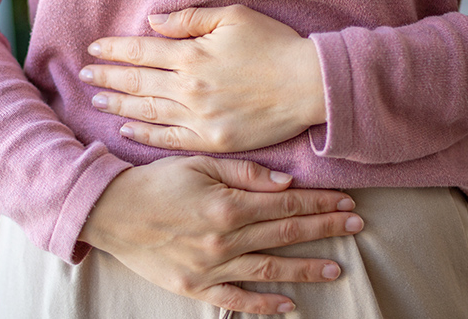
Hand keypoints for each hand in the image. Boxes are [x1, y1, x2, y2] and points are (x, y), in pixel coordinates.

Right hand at [78, 155, 363, 314]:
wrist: (110, 211)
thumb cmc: (155, 182)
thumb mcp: (198, 164)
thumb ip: (245, 174)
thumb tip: (286, 183)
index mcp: (228, 205)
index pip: (287, 204)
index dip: (320, 203)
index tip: (347, 202)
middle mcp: (225, 240)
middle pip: (286, 233)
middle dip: (326, 228)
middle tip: (357, 226)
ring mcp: (211, 267)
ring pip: (270, 270)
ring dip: (307, 268)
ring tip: (338, 268)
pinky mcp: (195, 287)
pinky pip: (236, 300)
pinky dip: (264, 305)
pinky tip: (289, 305)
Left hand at [80, 5, 325, 152]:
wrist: (310, 85)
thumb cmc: (275, 45)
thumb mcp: (234, 17)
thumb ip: (190, 19)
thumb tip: (153, 21)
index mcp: (192, 55)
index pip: (141, 51)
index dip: (114, 49)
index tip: (94, 48)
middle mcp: (189, 88)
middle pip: (136, 82)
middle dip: (106, 77)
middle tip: (84, 75)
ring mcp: (199, 117)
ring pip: (147, 112)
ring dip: (118, 106)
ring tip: (95, 101)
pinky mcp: (212, 140)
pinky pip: (169, 138)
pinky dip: (144, 135)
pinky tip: (126, 130)